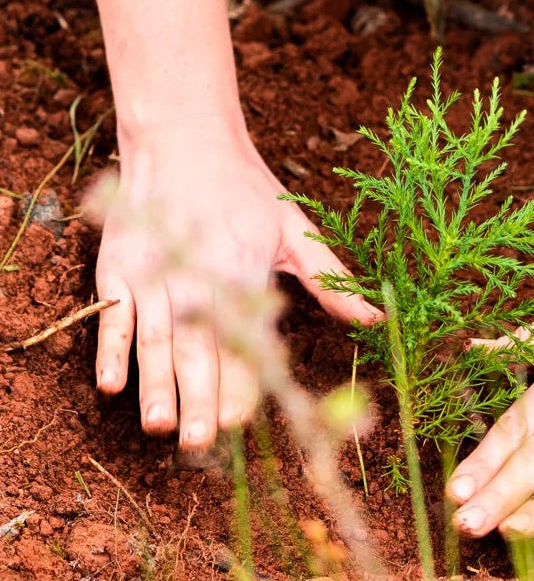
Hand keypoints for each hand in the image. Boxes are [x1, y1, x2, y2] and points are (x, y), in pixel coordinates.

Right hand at [92, 124, 378, 450]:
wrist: (183, 138)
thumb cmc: (246, 189)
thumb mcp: (296, 229)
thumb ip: (331, 279)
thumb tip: (377, 317)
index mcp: (242, 265)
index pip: (243, 335)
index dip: (240, 377)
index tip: (242, 419)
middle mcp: (195, 272)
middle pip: (198, 344)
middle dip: (199, 395)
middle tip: (201, 442)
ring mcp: (152, 270)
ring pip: (154, 337)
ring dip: (156, 382)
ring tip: (161, 425)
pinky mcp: (119, 266)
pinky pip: (113, 314)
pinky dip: (109, 348)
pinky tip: (110, 384)